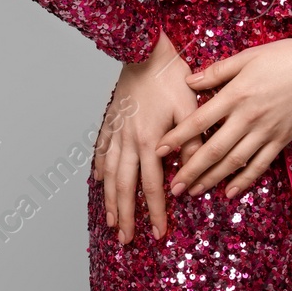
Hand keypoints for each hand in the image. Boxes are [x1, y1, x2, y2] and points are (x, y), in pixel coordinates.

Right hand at [92, 28, 200, 243]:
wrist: (145, 50)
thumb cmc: (171, 77)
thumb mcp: (189, 111)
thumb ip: (191, 145)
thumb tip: (193, 177)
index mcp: (150, 141)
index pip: (154, 186)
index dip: (156, 211)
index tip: (159, 233)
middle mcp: (129, 141)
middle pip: (125, 187)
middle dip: (127, 216)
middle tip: (127, 240)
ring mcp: (116, 131)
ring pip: (110, 174)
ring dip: (110, 200)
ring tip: (110, 221)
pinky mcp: (111, 120)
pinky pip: (102, 150)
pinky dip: (100, 168)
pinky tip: (98, 181)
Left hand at [152, 32, 291, 199]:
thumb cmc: (284, 56)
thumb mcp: (248, 56)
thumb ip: (217, 71)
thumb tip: (188, 81)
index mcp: (237, 94)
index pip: (200, 120)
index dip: (178, 136)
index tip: (159, 149)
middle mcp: (249, 116)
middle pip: (214, 148)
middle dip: (191, 169)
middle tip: (172, 186)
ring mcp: (267, 131)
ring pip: (235, 161)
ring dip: (212, 179)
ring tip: (193, 191)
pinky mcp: (282, 140)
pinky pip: (260, 165)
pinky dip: (244, 180)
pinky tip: (229, 191)